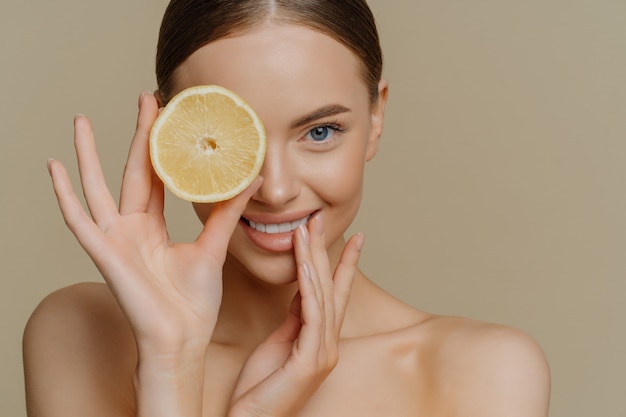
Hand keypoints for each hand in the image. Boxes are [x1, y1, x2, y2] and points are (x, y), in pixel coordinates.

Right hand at [48, 92, 261, 356]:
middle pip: (132, 172)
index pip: (157, 176)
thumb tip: (250, 179)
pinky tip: (54, 167)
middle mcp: (131, 228)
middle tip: (144, 97)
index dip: (162, 147)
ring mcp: (114, 240)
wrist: (183, 338)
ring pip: (97, 188)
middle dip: (138, 136)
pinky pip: (79, 220)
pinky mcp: (104, 254)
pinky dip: (64, 195)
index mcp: (153, 227)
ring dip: (89, 155)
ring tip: (82, 121)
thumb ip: (226, 212)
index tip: (170, 115)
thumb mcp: (213, 246)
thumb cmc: (194, 302)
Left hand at [228, 214, 363, 416]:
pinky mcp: (310, 361)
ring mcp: (323, 353)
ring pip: (322, 295)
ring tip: (308, 230)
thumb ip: (295, 318)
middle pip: (330, 288)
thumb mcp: (280, 343)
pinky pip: (311, 314)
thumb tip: (303, 290)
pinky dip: (309, 286)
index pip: (335, 293)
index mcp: (321, 339)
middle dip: (326, 251)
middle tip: (321, 219)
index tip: (354, 238)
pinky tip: (304, 264)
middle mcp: (328, 343)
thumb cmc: (261, 387)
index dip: (344, 264)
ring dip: (314, 259)